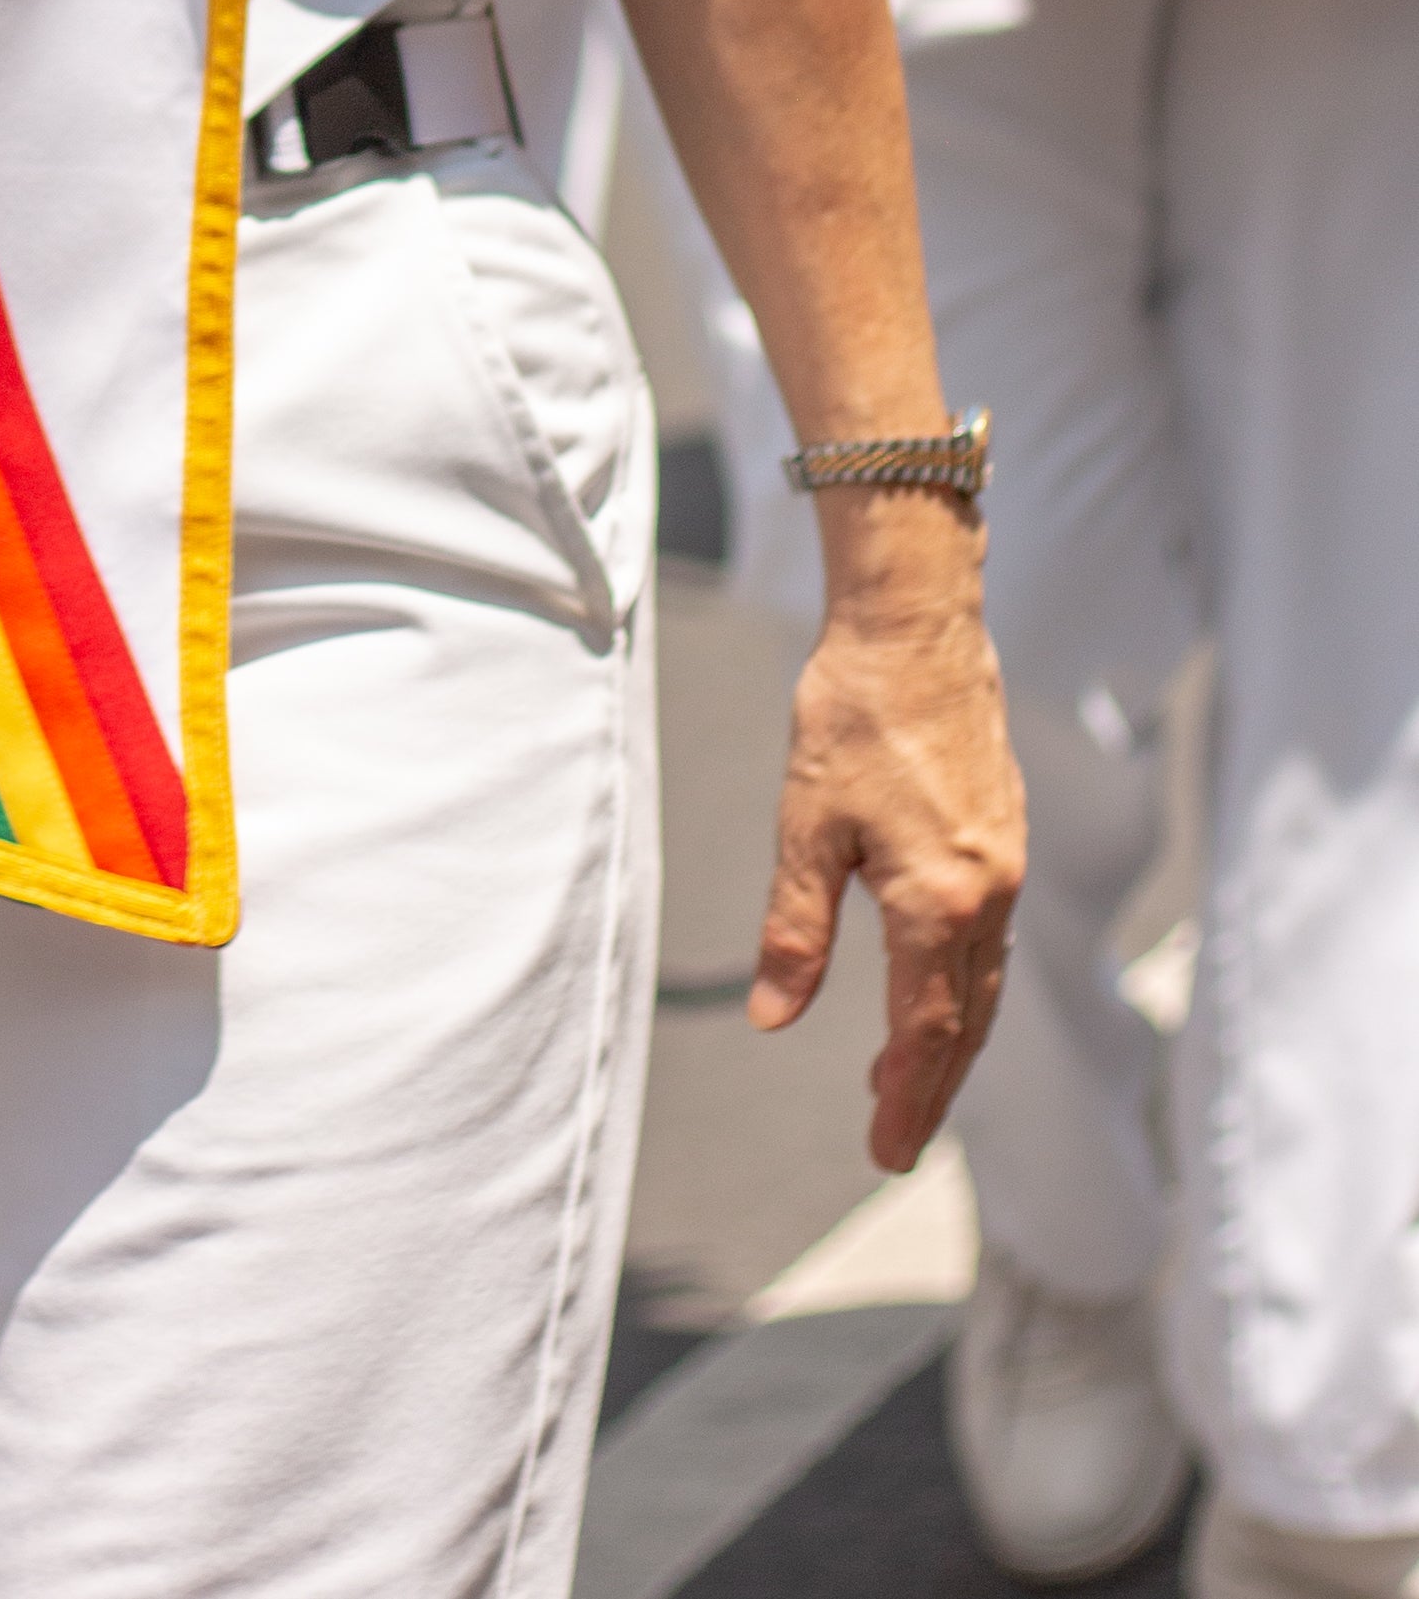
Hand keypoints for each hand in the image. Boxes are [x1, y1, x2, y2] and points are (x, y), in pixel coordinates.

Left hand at [749, 532, 1024, 1173]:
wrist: (916, 624)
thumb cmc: (852, 715)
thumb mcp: (805, 826)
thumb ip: (794, 930)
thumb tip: (771, 1016)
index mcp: (937, 902)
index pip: (925, 1031)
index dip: (905, 1098)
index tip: (885, 1151)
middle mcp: (987, 895)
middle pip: (966, 1021)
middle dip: (931, 1086)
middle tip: (893, 1138)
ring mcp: (1004, 864)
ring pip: (984, 982)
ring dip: (950, 1038)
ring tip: (901, 1076)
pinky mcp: (1004, 835)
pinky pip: (991, 939)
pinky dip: (965, 984)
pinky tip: (933, 985)